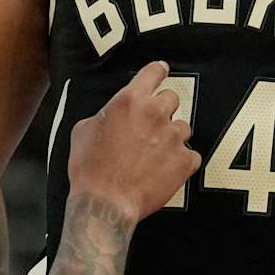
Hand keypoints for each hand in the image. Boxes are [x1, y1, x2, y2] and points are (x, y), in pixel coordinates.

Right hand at [67, 61, 199, 221]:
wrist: (105, 203)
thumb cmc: (89, 168)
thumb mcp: (83, 131)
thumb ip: (105, 114)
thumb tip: (111, 114)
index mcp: (130, 101)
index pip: (153, 73)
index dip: (157, 71)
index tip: (161, 71)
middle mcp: (155, 113)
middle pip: (172, 98)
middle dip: (162, 109)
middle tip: (150, 126)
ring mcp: (173, 137)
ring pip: (183, 126)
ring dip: (172, 136)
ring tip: (156, 153)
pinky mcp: (185, 161)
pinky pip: (191, 154)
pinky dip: (181, 161)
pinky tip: (166, 169)